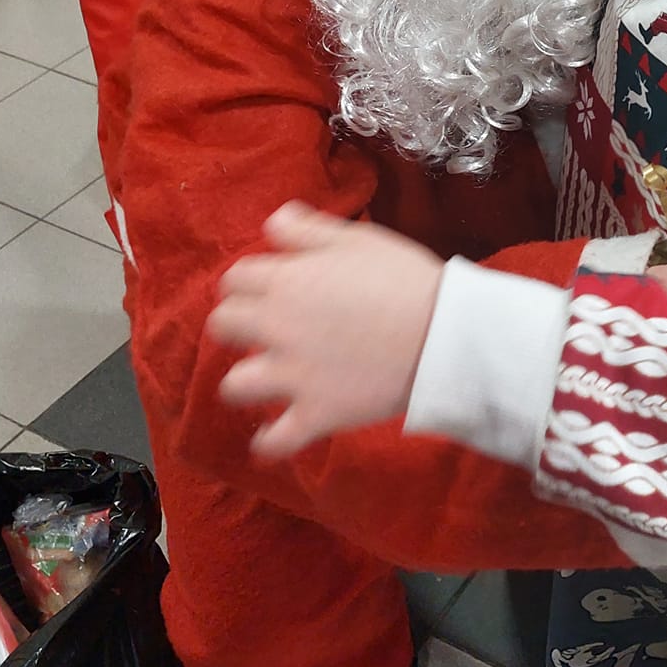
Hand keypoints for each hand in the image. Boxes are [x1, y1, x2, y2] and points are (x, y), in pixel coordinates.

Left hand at [210, 202, 442, 458]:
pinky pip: (275, 441)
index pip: (236, 278)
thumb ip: (307, 229)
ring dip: (246, 382)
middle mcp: (277, 327)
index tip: (269, 287)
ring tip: (265, 381)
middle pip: (222, 325)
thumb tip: (272, 223)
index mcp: (286, 280)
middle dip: (238, 325)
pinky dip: (270, 442)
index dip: (250, 282)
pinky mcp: (316, 413)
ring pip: (235, 385)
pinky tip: (272, 437)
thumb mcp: (356, 238)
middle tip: (265, 329)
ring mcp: (293, 375)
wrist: (444, 333)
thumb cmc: (404, 279)